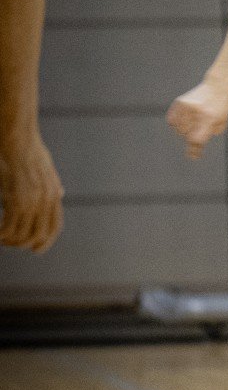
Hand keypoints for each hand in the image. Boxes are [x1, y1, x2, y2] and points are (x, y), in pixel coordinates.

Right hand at [0, 131, 63, 251]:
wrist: (18, 139)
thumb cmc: (29, 151)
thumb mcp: (48, 169)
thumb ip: (53, 184)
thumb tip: (61, 193)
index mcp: (54, 195)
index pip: (55, 227)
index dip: (46, 241)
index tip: (35, 250)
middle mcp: (46, 201)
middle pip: (39, 235)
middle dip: (24, 244)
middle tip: (9, 243)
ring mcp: (32, 201)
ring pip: (22, 235)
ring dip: (9, 240)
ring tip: (0, 238)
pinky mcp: (16, 200)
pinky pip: (8, 228)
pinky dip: (0, 235)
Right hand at [167, 78, 227, 159]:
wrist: (218, 86)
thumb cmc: (222, 107)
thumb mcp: (222, 122)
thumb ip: (208, 134)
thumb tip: (193, 149)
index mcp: (209, 117)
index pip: (197, 138)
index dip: (194, 149)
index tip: (193, 157)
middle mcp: (195, 112)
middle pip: (187, 135)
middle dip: (193, 136)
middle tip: (200, 129)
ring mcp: (185, 106)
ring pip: (178, 130)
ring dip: (185, 130)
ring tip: (195, 122)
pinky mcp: (179, 102)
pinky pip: (171, 121)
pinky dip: (177, 124)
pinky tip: (186, 120)